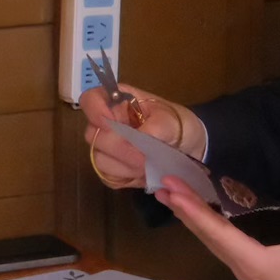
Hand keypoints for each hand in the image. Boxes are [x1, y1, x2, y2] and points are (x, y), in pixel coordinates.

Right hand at [80, 83, 210, 194]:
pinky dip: (126, 178)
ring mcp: (108, 147)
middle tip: (145, 155)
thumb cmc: (178, 125)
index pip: (90, 101)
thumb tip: (139, 140)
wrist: (189, 147)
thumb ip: (154, 128)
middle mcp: (106, 123)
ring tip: (148, 165)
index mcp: (117, 101)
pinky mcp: (114, 169)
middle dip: (122, 149)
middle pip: (94, 136)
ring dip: (126, 166)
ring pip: (99, 159)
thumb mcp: (171, 120)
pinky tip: (142, 174)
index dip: (97, 113)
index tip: (117, 125)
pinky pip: (108, 177)